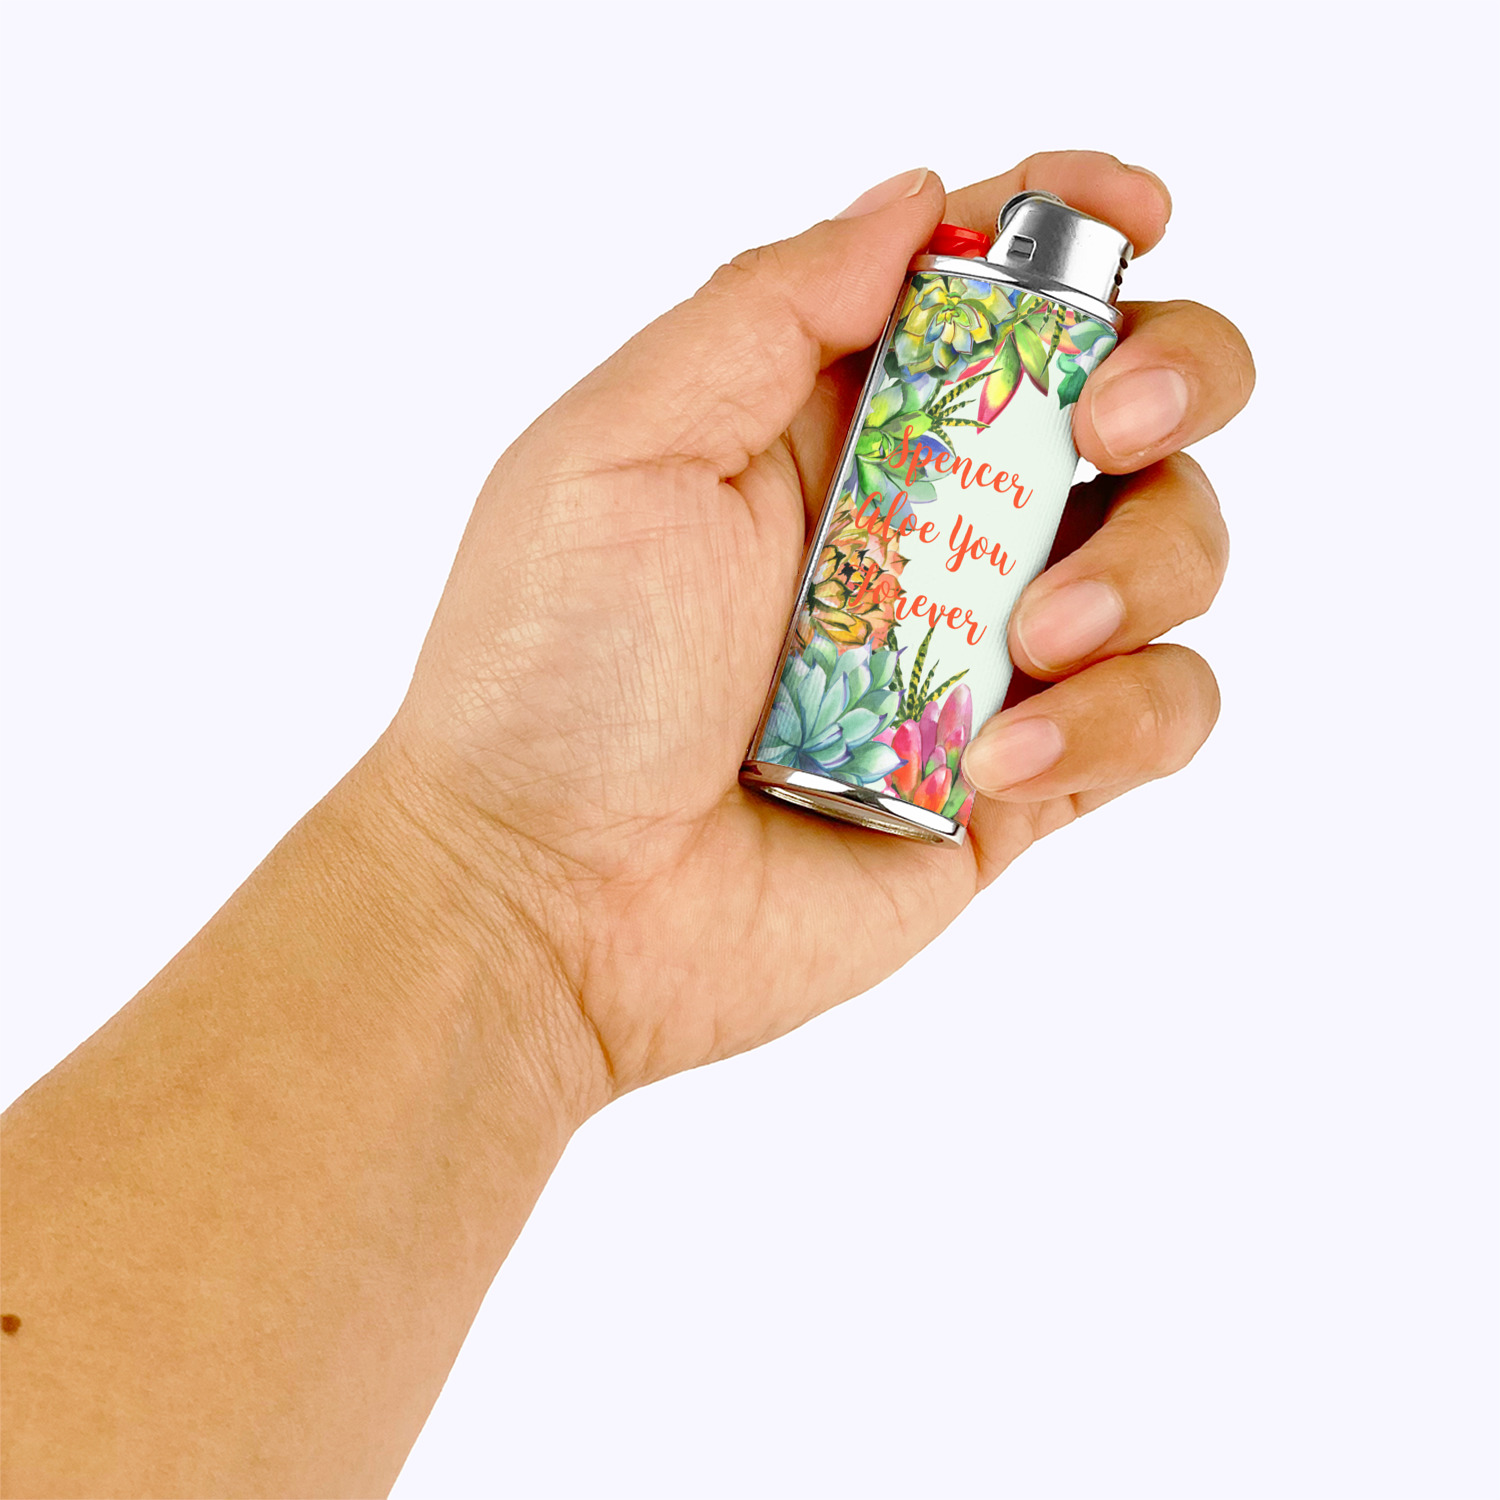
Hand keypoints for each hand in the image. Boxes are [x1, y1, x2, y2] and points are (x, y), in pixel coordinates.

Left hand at [381, 152, 1253, 1103]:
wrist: (549, 902)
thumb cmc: (547, 676)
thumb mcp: (619, 450)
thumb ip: (768, 312)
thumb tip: (917, 205)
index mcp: (830, 417)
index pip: (993, 286)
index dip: (1081, 226)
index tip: (1135, 215)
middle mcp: (925, 519)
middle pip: (1132, 397)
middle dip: (1172, 377)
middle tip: (1112, 425)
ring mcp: (979, 649)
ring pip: (1172, 549)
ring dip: (1144, 568)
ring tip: (1032, 640)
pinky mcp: (1018, 778)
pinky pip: (1157, 713)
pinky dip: (1120, 721)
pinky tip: (1001, 763)